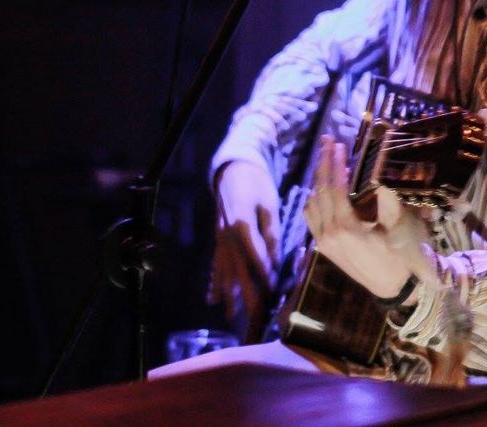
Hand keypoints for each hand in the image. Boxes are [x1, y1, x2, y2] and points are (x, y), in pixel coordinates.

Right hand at [208, 160, 279, 341]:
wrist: (233, 170)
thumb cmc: (256, 184)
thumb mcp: (269, 203)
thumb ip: (271, 232)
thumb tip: (274, 258)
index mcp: (242, 224)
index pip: (254, 255)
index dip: (263, 273)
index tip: (272, 290)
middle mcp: (227, 236)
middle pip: (237, 270)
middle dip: (245, 294)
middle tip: (252, 317)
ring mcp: (220, 239)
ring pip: (223, 271)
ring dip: (227, 294)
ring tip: (229, 316)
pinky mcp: (218, 239)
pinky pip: (215, 264)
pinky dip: (214, 281)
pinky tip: (212, 298)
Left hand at [305, 136, 425, 298]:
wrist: (393, 289)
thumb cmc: (399, 258)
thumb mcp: (399, 230)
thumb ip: (389, 205)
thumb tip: (381, 181)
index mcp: (346, 228)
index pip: (335, 188)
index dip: (336, 164)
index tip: (338, 145)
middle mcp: (329, 234)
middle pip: (320, 191)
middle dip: (323, 164)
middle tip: (328, 142)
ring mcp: (324, 242)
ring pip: (312, 203)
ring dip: (318, 180)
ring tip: (327, 159)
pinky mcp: (324, 247)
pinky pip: (311, 218)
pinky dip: (314, 199)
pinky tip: (321, 189)